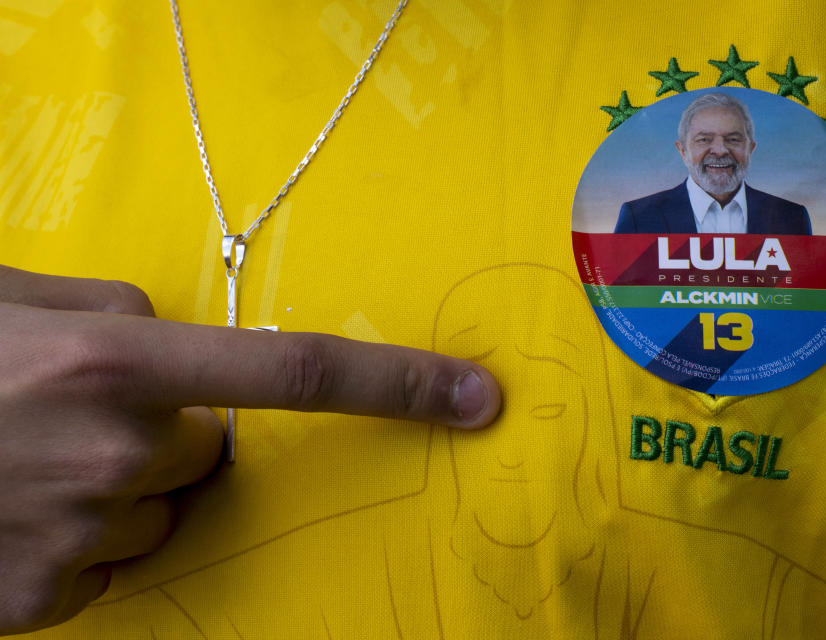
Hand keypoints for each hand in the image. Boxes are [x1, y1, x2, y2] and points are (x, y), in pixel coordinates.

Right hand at [0, 265, 499, 634]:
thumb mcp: (21, 299)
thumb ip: (119, 315)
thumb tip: (183, 343)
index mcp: (116, 363)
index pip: (298, 372)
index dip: (397, 383)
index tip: (474, 397)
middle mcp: (115, 454)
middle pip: (209, 447)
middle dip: (171, 429)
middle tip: (77, 407)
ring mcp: (81, 538)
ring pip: (160, 505)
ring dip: (121, 482)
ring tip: (28, 454)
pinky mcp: (45, 601)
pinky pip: (108, 558)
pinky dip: (79, 535)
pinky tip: (12, 505)